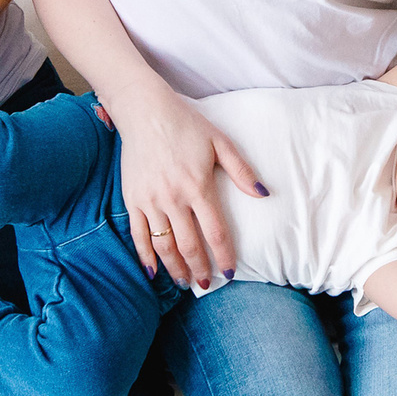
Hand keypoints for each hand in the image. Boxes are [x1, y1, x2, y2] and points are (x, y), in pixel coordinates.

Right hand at [112, 87, 263, 289]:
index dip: (224, 256)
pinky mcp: (132, 199)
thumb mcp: (220, 142)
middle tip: (206, 284)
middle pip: (189, 245)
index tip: (229, 272)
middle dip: (199, 269)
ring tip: (184, 282)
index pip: (216, 232)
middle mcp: (174, 198)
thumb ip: (242, 171)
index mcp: (199, 186)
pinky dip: (145, 256)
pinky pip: (138, 235)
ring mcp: (151, 200)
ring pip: (164, 245)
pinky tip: (153, 271)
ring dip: (175, 268)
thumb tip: (263, 195)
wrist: (144, 111)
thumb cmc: (185, 125)